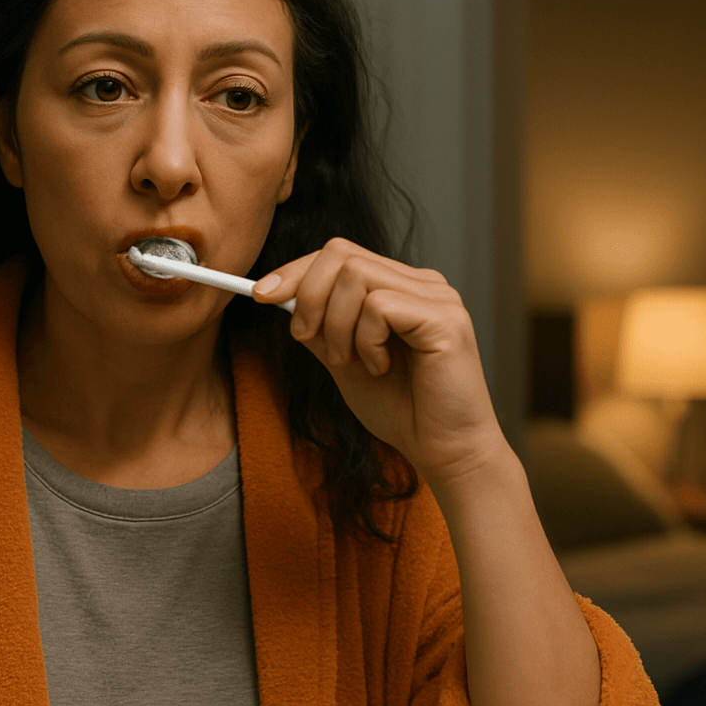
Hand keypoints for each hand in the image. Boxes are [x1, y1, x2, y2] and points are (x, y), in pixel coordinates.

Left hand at [252, 238, 510, 486]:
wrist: (443, 452)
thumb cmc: (402, 411)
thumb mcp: (344, 360)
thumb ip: (320, 326)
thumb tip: (278, 294)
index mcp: (401, 287)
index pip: (339, 255)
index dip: (295, 271)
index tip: (260, 295)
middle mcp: (423, 284)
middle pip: (341, 253)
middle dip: (309, 296)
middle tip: (310, 341)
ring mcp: (438, 297)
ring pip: (355, 275)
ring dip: (337, 324)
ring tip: (353, 362)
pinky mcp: (445, 319)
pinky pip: (378, 306)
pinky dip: (365, 340)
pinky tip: (381, 367)